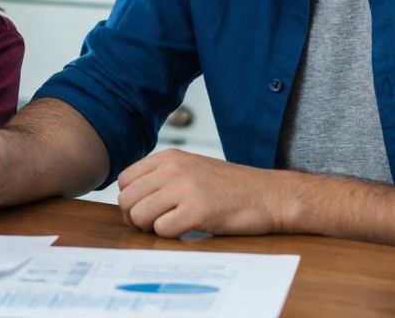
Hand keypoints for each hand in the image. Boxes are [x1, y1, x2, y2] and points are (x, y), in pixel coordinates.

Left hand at [117, 149, 292, 236]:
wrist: (270, 195)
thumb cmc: (231, 188)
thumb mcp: (192, 169)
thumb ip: (162, 177)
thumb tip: (129, 200)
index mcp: (169, 157)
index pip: (124, 181)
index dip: (131, 201)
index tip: (147, 211)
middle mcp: (174, 169)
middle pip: (127, 200)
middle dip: (136, 218)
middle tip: (156, 225)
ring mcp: (186, 188)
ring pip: (139, 216)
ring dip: (151, 228)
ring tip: (172, 226)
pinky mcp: (199, 210)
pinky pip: (162, 230)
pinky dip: (170, 236)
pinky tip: (187, 230)